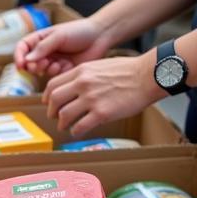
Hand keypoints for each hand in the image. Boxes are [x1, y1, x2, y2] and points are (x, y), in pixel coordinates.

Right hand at [15, 17, 109, 77]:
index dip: (19, 56)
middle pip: (28, 62)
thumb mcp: (59, 36)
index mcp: (40, 39)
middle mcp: (44, 51)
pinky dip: (56, 73)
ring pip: (40, 71)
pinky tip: (64, 66)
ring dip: (45, 69)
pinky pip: (52, 77)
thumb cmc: (80, 31)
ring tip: (55, 64)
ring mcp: (52, 61)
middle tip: (39, 66)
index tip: (21, 64)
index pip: (22, 48)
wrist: (100, 37)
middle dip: (32, 66)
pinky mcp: (62, 71)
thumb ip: (43, 47)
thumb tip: (27, 60)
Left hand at [44, 54, 162, 136]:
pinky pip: (80, 127)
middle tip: (55, 117)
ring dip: (62, 124)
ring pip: (64, 115)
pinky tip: (78, 131)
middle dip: (51, 112)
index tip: (48, 104)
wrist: (149, 75)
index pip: (52, 85)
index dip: (47, 97)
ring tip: (66, 126)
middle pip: (54, 100)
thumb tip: (72, 87)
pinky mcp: (102, 113)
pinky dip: (75, 131)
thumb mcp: (99, 66)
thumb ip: (84, 76)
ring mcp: (92, 99)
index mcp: (81, 71)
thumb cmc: (129, 71)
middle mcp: (83, 84)